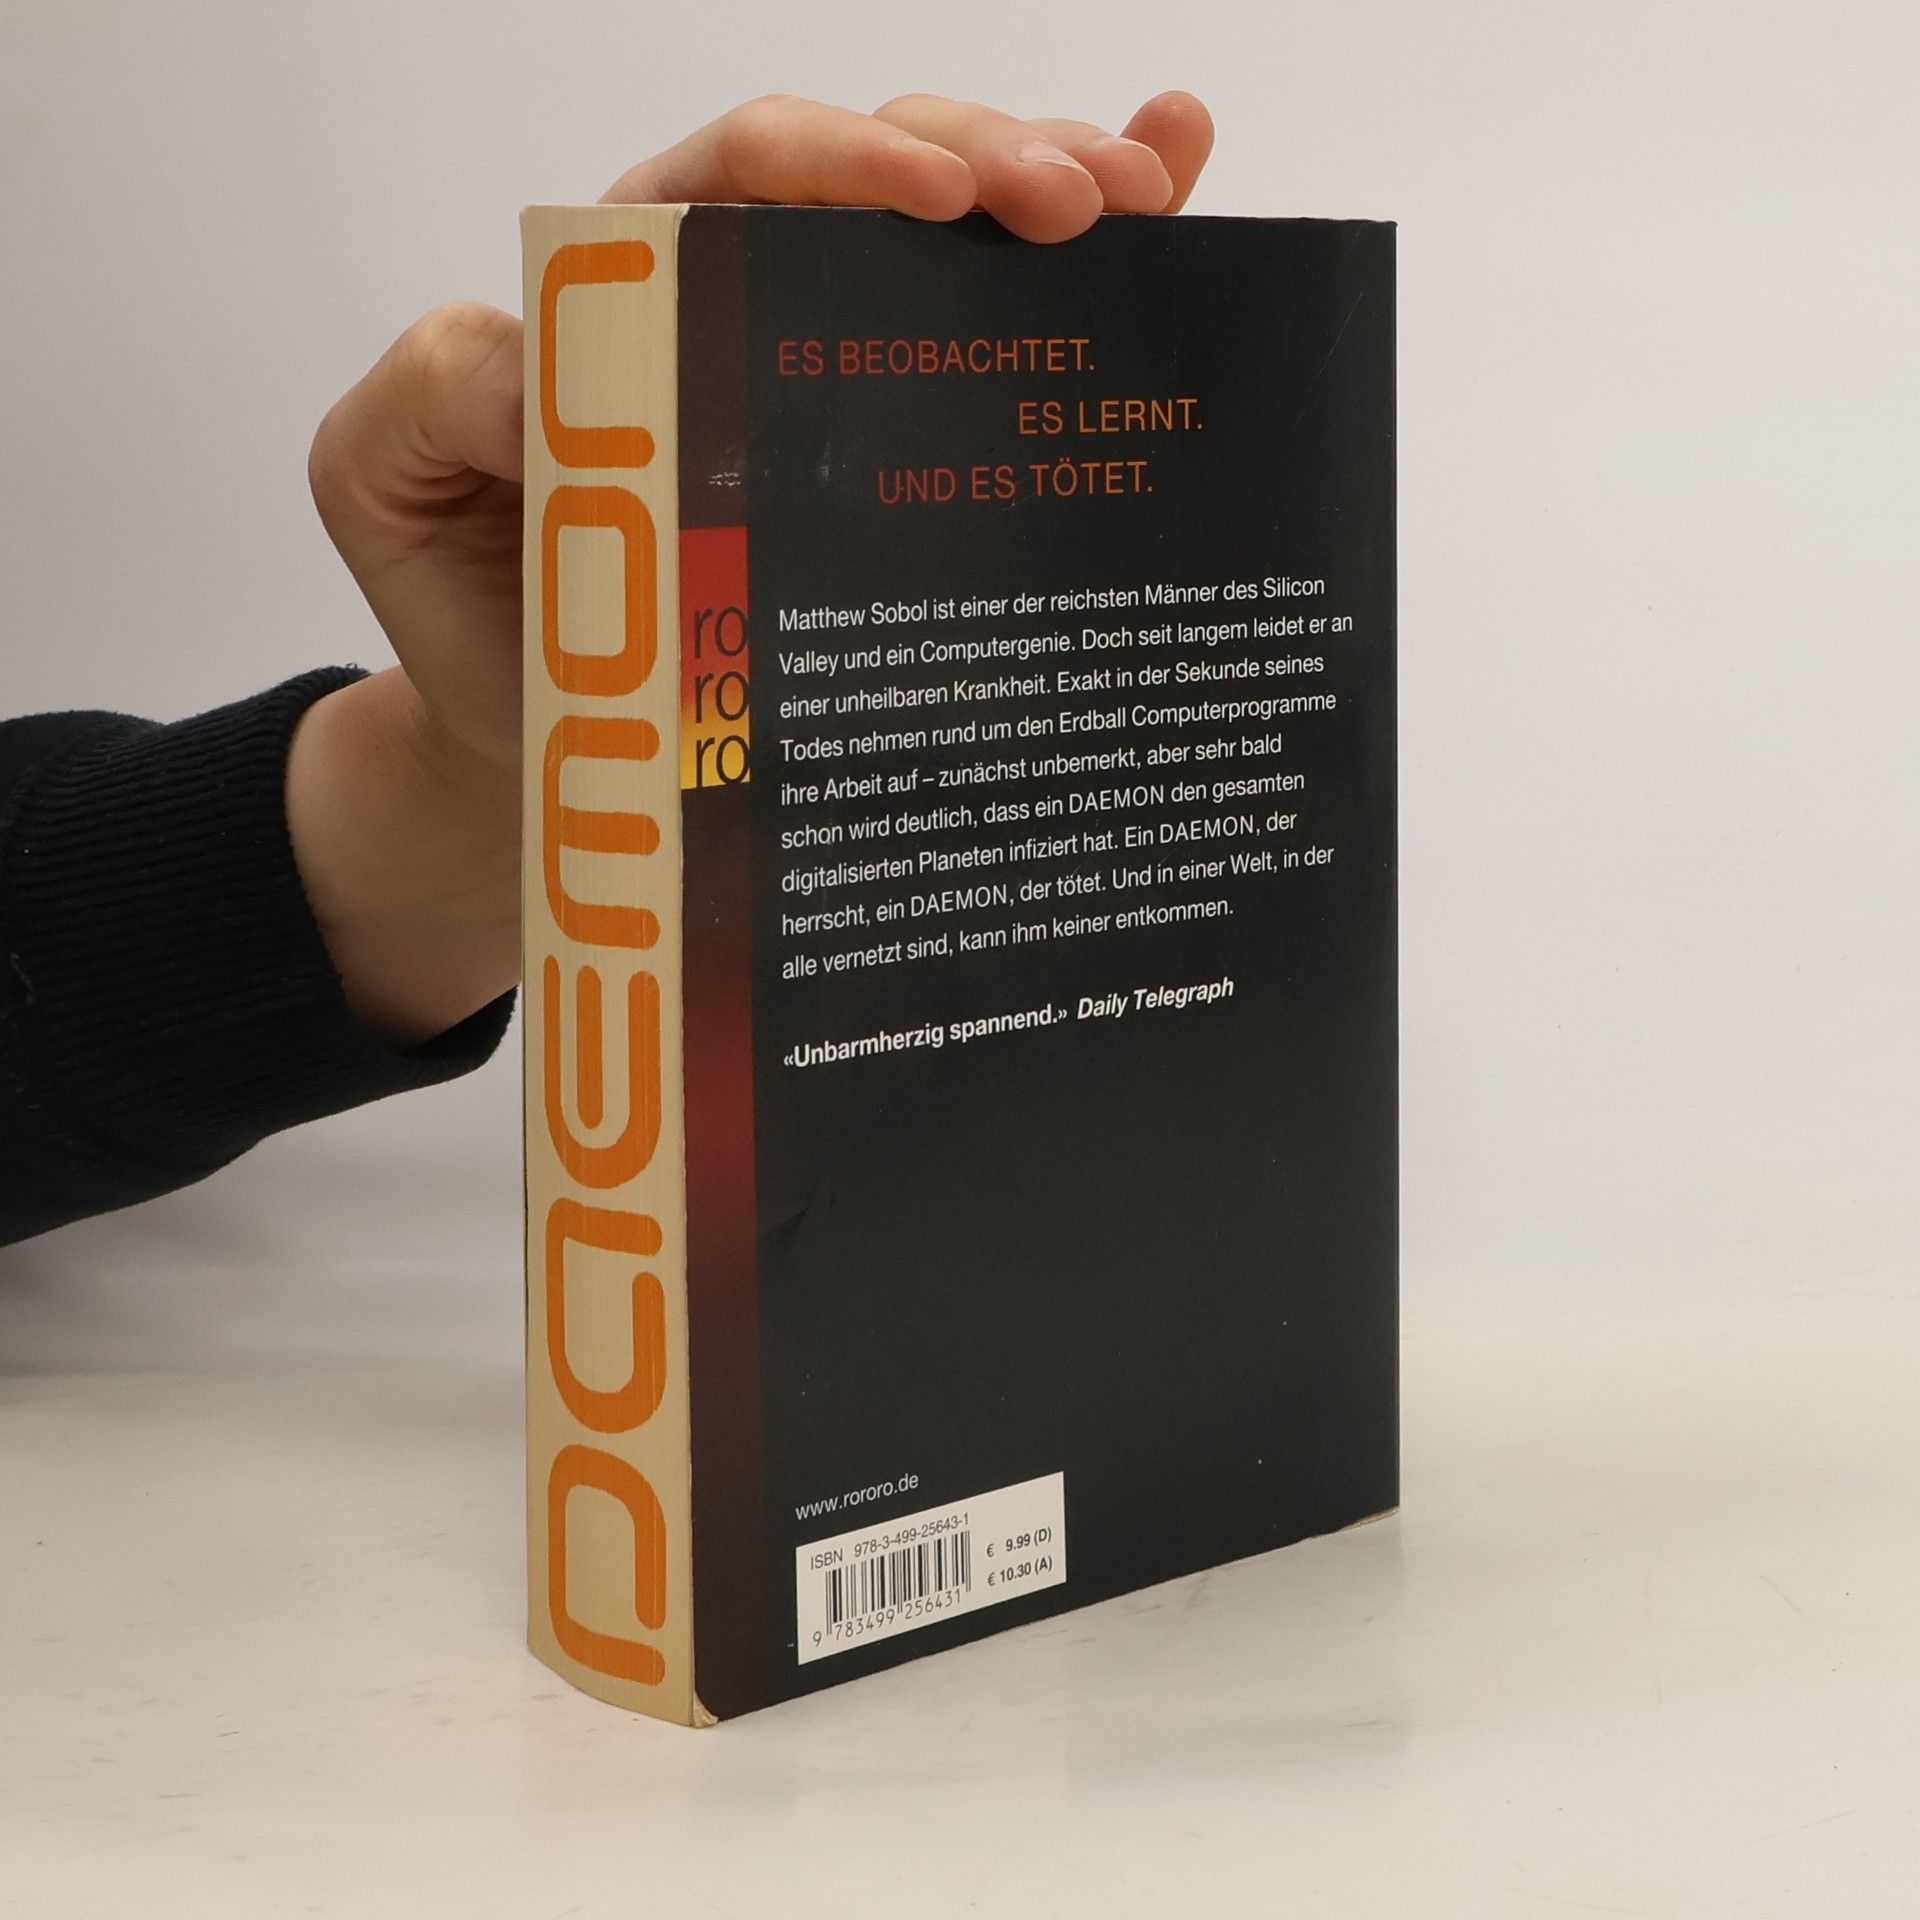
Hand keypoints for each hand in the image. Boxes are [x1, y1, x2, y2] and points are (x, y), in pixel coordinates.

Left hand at [294, 90, 1214, 1046]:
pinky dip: (1096, 258)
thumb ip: (435, 387)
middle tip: (1082, 209)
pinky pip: (999, 328)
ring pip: (960, 235)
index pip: (746, 171)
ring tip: (1148, 196)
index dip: (845, 157)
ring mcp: (837, 378)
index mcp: (641, 288)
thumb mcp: (389, 481)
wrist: (547, 746)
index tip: (939, 201)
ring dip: (1061, 189)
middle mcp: (752, 307)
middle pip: (881, 177)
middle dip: (988, 163)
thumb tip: (551, 350)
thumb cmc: (484, 612)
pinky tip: (1176, 183)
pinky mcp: (899, 456)